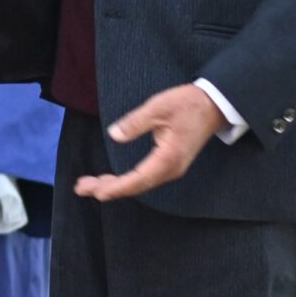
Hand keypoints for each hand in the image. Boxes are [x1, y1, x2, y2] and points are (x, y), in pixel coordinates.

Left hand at [74, 84, 223, 201]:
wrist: (214, 105)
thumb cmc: (189, 104)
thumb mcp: (159, 107)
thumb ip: (135, 122)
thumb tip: (115, 134)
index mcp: (168, 158)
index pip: (137, 179)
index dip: (115, 187)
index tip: (95, 191)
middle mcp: (170, 169)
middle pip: (136, 186)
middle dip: (107, 188)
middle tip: (81, 187)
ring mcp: (171, 168)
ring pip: (139, 183)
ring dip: (115, 185)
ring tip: (89, 184)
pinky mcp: (170, 164)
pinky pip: (145, 177)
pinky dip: (127, 180)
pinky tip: (111, 179)